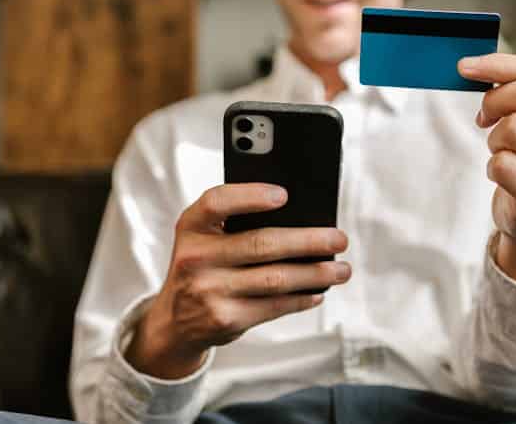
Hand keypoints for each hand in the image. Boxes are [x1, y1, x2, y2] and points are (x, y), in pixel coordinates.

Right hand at [125, 183, 350, 378]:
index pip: (216, 202)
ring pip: (275, 279)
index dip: (250, 196)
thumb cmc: (203, 265)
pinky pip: (274, 306)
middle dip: (309, 241)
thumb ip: (234, 222)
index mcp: (191, 227)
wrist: (175, 320)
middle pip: (261, 244)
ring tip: (341, 270)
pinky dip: (301, 298)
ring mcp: (209, 291)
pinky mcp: (225, 319)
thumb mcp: (203, 238)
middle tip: (339, 239)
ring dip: (316, 274)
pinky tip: (318, 291)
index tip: (284, 195)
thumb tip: (300, 219)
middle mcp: (195, 257)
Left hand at [458, 54, 515, 288]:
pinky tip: (507, 177)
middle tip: (485, 116)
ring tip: (506, 152)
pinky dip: (493, 167)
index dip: (499, 64)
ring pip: (513, 127)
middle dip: (496, 100)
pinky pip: (501, 163)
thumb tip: (472, 65)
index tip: (466, 67)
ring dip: (495, 139)